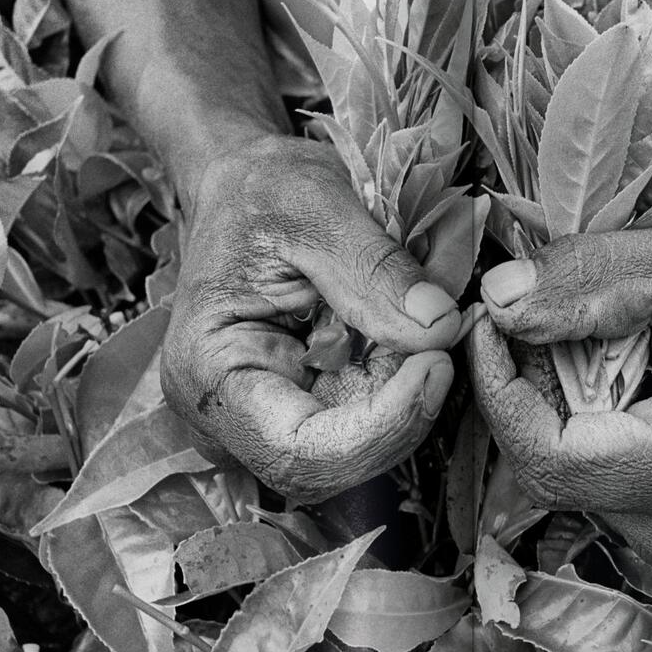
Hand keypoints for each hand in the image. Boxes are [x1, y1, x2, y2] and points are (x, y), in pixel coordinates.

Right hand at [162, 136, 461, 502]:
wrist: (247, 186)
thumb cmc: (262, 190)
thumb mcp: (318, 207)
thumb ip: (377, 270)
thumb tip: (440, 328)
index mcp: (208, 374)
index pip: (297, 451)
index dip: (378, 428)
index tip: (435, 365)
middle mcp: (229, 413)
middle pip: (332, 465)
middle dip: (402, 413)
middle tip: (443, 341)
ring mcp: (268, 415)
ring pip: (358, 449)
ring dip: (407, 398)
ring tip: (423, 324)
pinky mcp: (307, 404)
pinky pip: (366, 420)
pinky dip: (402, 384)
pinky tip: (411, 335)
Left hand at [468, 221, 651, 579]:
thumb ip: (593, 281)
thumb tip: (495, 304)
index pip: (553, 459)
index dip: (501, 387)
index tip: (489, 316)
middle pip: (550, 468)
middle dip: (532, 382)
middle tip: (556, 307)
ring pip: (562, 475)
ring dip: (555, 398)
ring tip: (610, 338)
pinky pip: (588, 480)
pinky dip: (581, 419)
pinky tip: (623, 375)